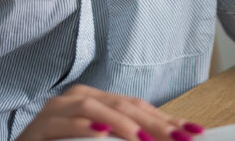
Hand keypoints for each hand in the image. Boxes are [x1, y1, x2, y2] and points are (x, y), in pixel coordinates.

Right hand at [16, 83, 204, 140]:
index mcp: (99, 100)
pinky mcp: (41, 124)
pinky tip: (100, 134)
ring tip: (146, 140)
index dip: (166, 119)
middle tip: (181, 138)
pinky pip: (67, 122)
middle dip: (155, 123)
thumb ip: (124, 140)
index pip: (138, 107)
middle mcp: (82, 97)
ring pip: (98, 108)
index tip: (193, 132)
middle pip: (125, 105)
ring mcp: (60, 107)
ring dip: (123, 125)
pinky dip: (85, 127)